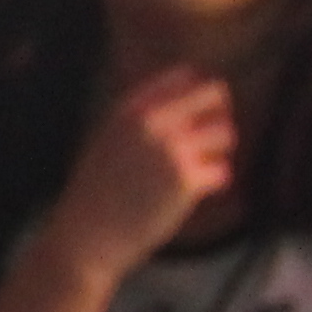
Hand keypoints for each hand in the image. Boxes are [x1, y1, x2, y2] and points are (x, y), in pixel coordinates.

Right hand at [46, 67, 236, 285]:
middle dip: (218, 115)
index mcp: (129, 108)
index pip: (182, 76)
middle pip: (213, 93)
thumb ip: (139, 121)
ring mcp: (170, 149)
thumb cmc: (95, 194)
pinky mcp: (185, 179)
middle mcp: (151, 122)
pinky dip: (215, 181)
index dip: (197, 94)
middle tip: (210, 138)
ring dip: (219, 151)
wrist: (86, 235)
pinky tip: (199, 190)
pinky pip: (222, 171)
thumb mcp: (108, 141)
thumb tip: (184, 109)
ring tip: (201, 167)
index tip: (197, 115)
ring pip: (225, 132)